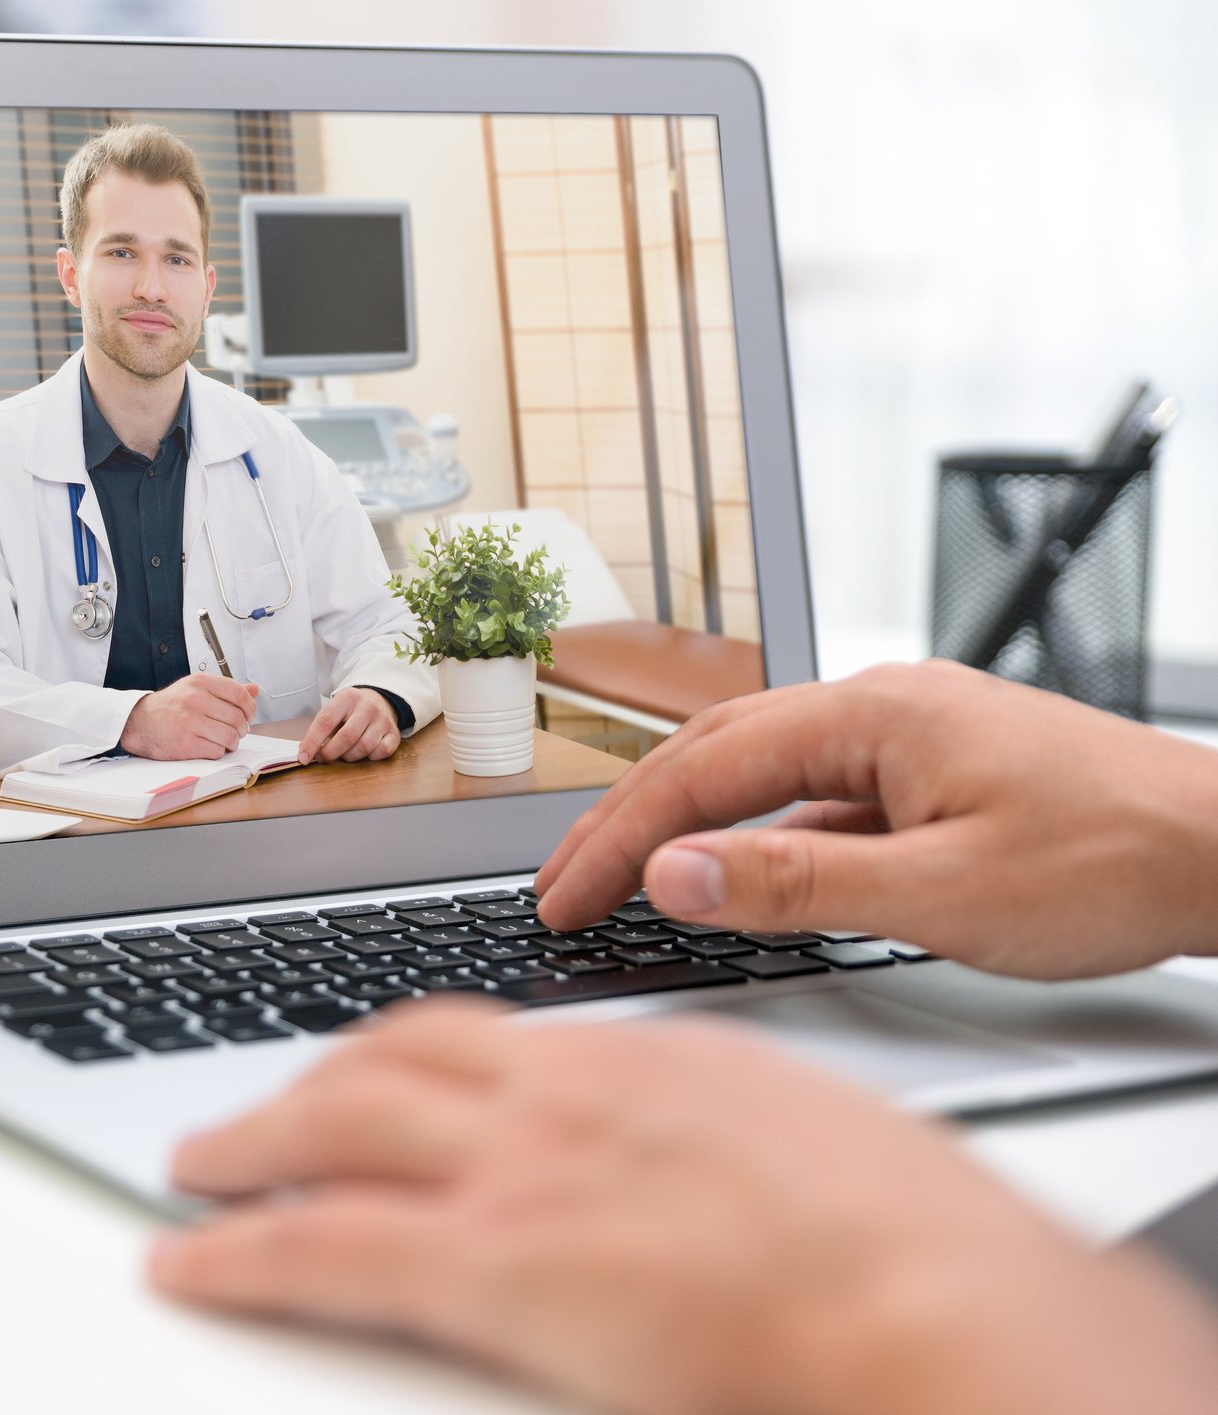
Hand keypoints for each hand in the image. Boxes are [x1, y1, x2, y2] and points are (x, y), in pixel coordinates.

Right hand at [121, 673, 259, 759]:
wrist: (140, 722)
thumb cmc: (171, 706)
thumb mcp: (196, 689)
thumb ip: (226, 690)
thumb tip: (254, 690)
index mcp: (199, 683)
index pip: (238, 693)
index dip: (249, 707)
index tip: (248, 715)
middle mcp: (194, 700)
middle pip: (237, 718)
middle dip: (241, 728)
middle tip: (237, 731)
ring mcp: (189, 722)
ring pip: (230, 736)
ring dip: (232, 742)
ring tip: (225, 740)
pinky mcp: (185, 744)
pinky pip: (217, 751)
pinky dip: (218, 751)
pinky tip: (210, 746)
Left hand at [154, 1000, 1217, 1414]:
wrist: (947, 1310)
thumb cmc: (919, 1253)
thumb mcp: (814, 1156)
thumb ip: (723, 1147)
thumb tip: (700, 1187)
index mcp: (647, 1064)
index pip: (485, 1037)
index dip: (406, 1053)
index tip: (373, 1070)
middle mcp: (566, 1093)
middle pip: (392, 1059)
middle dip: (310, 1082)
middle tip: (256, 1112)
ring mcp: (522, 1170)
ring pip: (337, 1126)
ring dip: (254, 1141)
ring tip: (203, 1165)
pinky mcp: (495, 1265)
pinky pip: (323, 1247)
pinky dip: (240, 1250)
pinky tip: (192, 1260)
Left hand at [297, 687, 398, 763]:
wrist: (379, 701)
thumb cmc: (350, 711)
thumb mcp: (333, 711)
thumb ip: (319, 729)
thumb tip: (305, 753)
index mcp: (347, 698)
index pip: (326, 721)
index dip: (312, 742)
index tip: (303, 758)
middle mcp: (367, 706)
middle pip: (346, 737)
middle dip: (330, 753)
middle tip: (323, 758)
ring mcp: (383, 719)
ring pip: (363, 747)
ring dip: (349, 757)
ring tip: (344, 753)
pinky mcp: (394, 733)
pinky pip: (381, 752)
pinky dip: (370, 757)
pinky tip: (364, 752)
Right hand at [535, 660, 1217, 977]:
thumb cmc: (1115, 862)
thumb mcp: (944, 895)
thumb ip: (798, 886)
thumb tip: (675, 876)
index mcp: (869, 714)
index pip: (699, 774)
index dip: (616, 841)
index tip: (561, 900)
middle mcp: (878, 706)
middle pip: (710, 756)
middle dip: (626, 824)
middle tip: (563, 891)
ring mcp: (905, 738)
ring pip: (758, 772)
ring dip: (684, 828)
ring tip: (624, 882)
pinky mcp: (930, 773)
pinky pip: (814, 798)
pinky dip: (755, 838)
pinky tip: (736, 882)